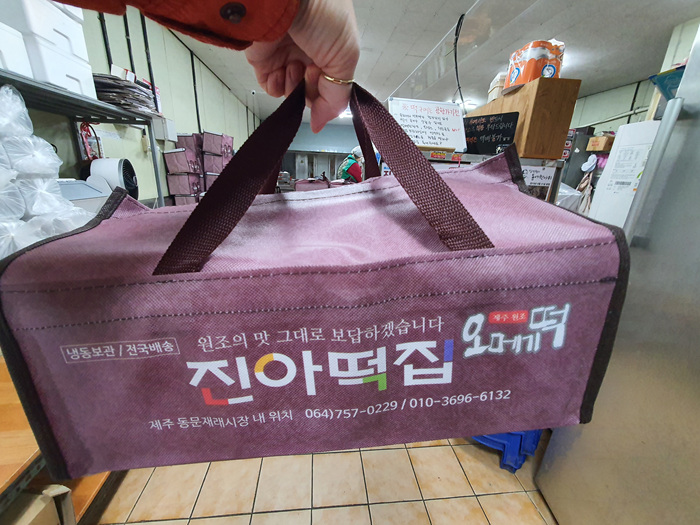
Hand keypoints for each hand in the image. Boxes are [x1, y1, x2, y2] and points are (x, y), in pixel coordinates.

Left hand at [245, 0, 359, 131]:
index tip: (328, 85)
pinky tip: (281, 71)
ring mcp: (287, 56)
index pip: (333, 86)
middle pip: (312, 92)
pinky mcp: (265, 59)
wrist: (287, 0)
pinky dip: (277, 86)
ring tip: (294, 67)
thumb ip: (337, 97)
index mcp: (333, 49)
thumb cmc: (322, 14)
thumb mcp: (346, 57)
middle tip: (311, 71)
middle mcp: (310, 52)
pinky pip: (272, 87)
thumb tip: (322, 123)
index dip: (330, 92)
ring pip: (292, 92)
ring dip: (294, 86)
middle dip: (312, 88)